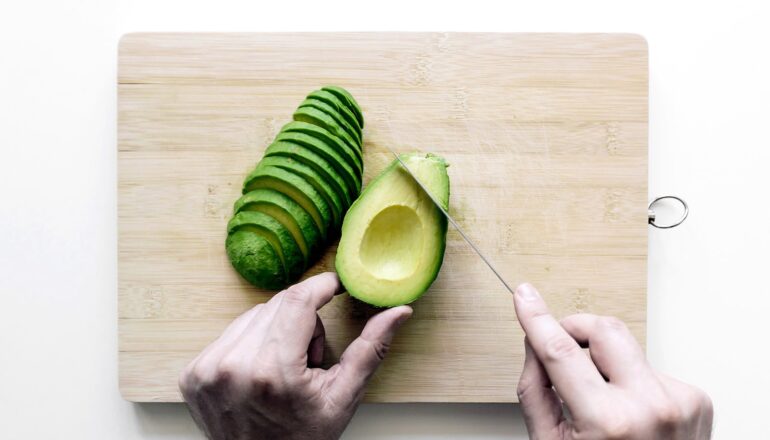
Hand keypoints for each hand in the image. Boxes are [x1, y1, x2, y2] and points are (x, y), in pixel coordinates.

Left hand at [178, 272, 412, 439]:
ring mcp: (207, 369)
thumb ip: (370, 350)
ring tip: (285, 369)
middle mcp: (233, 366)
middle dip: (302, 318)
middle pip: (277, 304)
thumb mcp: (343, 398)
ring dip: (276, 329)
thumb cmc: (303, 439)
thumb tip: (398, 312)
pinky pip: (230, 333)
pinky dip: (251, 343)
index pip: (298, 300)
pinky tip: (261, 372)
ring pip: (253, 314)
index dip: (321, 286)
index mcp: (273, 372)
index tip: (335, 285)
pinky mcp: (192, 373)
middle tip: (310, 357)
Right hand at [513, 283, 712, 438]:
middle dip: (577, 328)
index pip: (561, 351)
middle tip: (562, 342)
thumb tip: (534, 343)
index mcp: (609, 422)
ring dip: (606, 363)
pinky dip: (632, 381)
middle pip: (604, 329)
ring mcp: (678, 401)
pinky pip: (649, 368)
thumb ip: (535, 388)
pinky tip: (631, 411)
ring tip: (603, 400)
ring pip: (627, 347)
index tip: (525, 296)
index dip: (537, 318)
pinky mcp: (695, 399)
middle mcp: (650, 406)